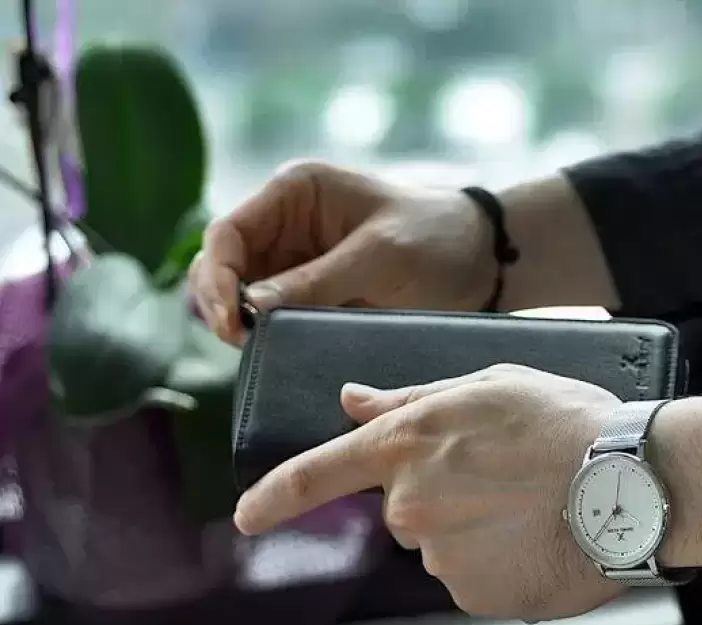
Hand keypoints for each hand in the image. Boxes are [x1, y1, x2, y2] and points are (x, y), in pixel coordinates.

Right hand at [188, 162, 496, 345]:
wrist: (481, 261)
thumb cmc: (436, 238)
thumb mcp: (379, 256)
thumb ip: (316, 281)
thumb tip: (252, 308)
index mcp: (295, 192)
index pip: (227, 234)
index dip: (216, 278)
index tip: (230, 321)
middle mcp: (286, 224)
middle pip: (225, 268)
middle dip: (222, 305)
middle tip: (241, 344)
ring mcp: (297, 260)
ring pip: (243, 297)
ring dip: (242, 324)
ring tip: (258, 350)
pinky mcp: (313, 293)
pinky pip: (274, 316)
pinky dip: (268, 334)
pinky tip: (276, 351)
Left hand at [233, 364, 625, 620]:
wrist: (632, 484)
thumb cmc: (570, 423)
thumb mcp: (489, 385)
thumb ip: (410, 399)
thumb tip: (352, 400)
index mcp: (410, 444)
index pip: (318, 473)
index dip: (276, 495)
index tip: (247, 515)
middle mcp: (412, 504)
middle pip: (405, 509)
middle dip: (442, 495)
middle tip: (505, 477)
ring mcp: (441, 556)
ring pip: (443, 545)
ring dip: (475, 530)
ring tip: (532, 504)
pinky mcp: (474, 595)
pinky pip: (473, 578)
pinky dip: (498, 562)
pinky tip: (537, 535)